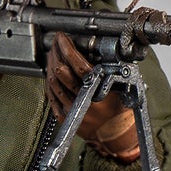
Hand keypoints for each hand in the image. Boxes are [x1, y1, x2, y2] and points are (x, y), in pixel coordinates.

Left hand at [44, 34, 139, 160]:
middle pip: (61, 73)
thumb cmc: (119, 108)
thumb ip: (108, 67)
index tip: (63, 38)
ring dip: (51, 64)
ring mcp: (71, 110)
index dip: (68, 49)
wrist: (114, 133)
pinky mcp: (63, 116)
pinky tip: (52, 70)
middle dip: (56, 53)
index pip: (79, 66)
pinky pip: (51, 94)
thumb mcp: (121, 84)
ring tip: (54, 53)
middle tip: (56, 42)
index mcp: (99, 93)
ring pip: (53, 83)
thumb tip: (92, 47)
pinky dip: (49, 80)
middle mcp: (84, 102)